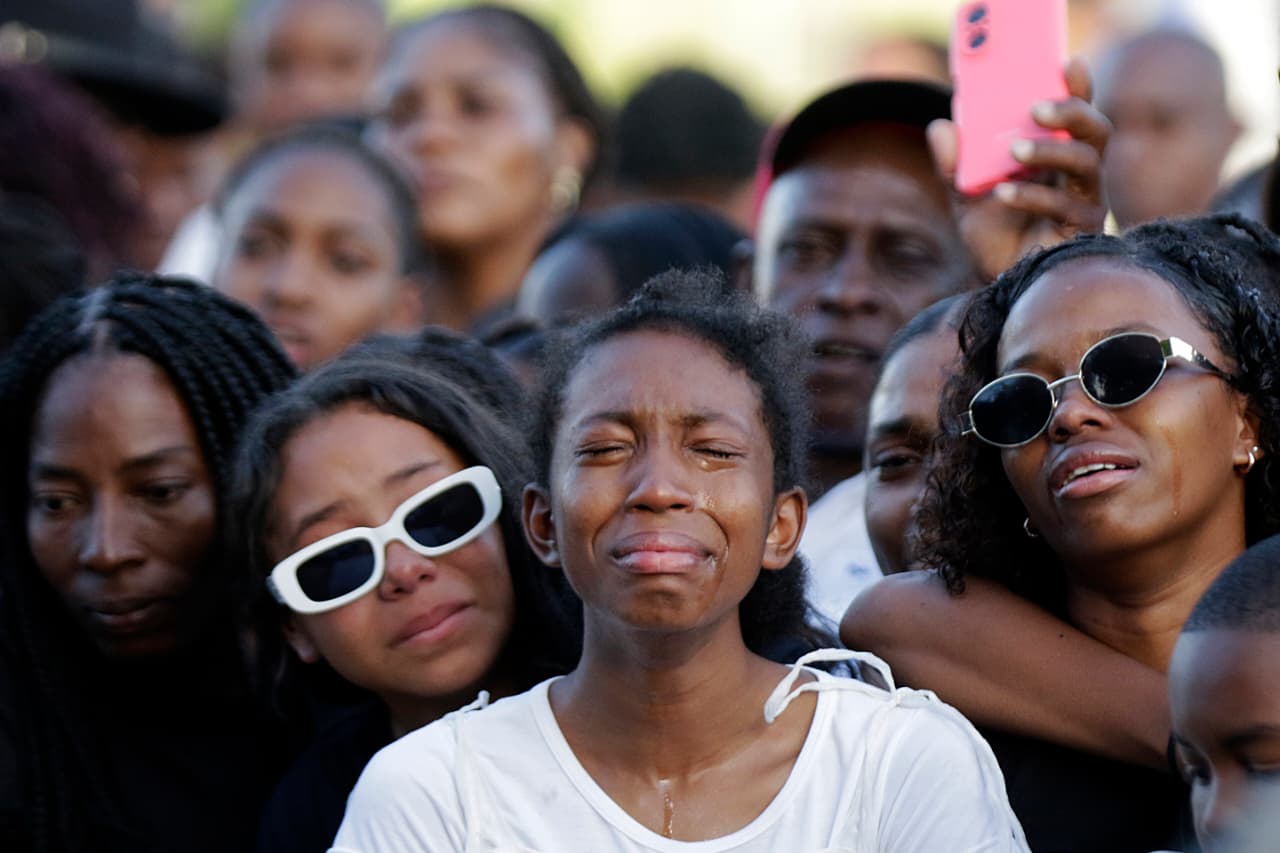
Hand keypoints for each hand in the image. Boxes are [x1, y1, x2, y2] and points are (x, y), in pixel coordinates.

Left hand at [929, 57, 1111, 282]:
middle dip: (1071, 113)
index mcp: (1059, 156)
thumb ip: (954, 162)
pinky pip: (1066, 205)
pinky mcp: (1082, 232)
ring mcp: (1087, 202)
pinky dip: (1032, 196)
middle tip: (1035, 108)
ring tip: (1013, 151)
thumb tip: (940, 125)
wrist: (999, 284)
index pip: (1076, 115)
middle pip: (1096, 131)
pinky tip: (1002, 194)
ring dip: (1050, 151)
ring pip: (1088, 162)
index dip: (1078, 89)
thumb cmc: (994, 235)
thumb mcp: (966, 194)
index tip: (1067, 64)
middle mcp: (1080, 175)